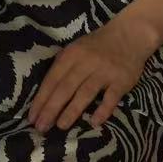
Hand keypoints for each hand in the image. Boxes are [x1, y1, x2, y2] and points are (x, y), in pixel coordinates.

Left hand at [27, 16, 160, 132]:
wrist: (130, 34)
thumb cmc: (97, 45)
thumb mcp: (76, 48)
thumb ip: (62, 67)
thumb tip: (44, 94)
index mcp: (71, 55)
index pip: (52, 80)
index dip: (41, 100)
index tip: (32, 118)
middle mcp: (86, 62)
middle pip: (65, 88)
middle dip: (51, 109)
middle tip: (41, 127)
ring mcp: (105, 72)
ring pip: (85, 93)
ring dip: (72, 111)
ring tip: (61, 126)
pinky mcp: (122, 80)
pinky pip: (111, 98)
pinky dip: (103, 110)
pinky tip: (94, 122)